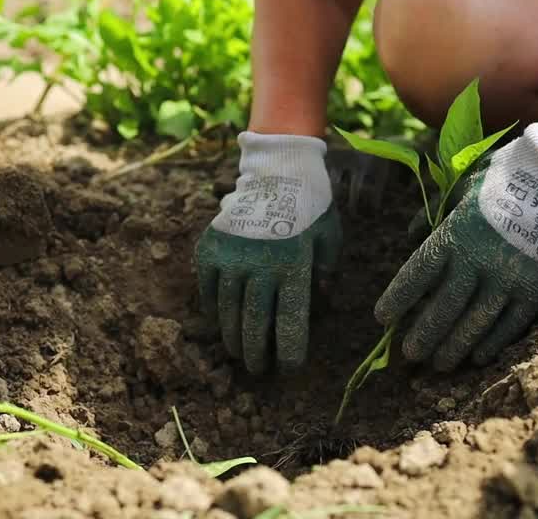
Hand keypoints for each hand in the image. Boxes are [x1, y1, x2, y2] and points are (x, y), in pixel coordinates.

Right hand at [196, 132, 341, 373]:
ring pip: (228, 311)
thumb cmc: (310, 206)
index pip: (290, 323)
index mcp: (293, 268)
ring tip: (238, 352)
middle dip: (257, 353)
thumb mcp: (330, 238)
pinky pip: (207, 289)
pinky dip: (213, 309)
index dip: (289, 351)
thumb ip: (325, 272)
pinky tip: (220, 321)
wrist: (276, 168)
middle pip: (255, 324)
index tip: (289, 367)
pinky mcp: (210, 249)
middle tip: (258, 370)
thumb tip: (318, 301)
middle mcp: (260, 267)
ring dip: (233, 337)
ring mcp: (231, 258)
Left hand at [375, 123, 537, 369]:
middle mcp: (476, 261)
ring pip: (474, 323)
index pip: (416, 276)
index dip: (397, 299)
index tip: (382, 318)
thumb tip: (409, 237)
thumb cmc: (498, 181)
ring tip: (439, 364)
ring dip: (453, 347)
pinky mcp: (533, 287)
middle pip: (442, 308)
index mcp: (452, 236)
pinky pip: (510, 324)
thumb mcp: (457, 190)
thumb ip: (432, 217)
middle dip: (423, 334)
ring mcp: (506, 277)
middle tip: (409, 354)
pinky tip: (477, 357)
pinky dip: (492, 342)